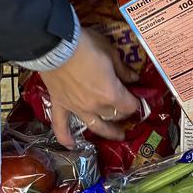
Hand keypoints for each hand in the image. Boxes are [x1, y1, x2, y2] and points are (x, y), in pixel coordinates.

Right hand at [40, 28, 140, 147]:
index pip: (130, 105)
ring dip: (108, 132)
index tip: (138, 98)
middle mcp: (95, 106)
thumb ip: (122, 69)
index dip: (136, 102)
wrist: (54, 46)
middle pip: (115, 115)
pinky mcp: (60, 105)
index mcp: (111, 93)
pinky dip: (65, 137)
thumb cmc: (85, 46)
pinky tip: (70, 146)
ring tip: (117, 135)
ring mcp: (77, 108)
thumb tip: (133, 78)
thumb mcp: (110, 52)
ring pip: (95, 126)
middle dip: (124, 112)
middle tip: (127, 109)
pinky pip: (61, 126)